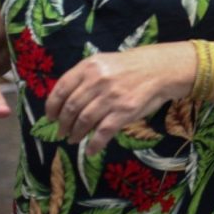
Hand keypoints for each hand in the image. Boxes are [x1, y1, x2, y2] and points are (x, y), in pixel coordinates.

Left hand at [45, 44, 192, 155]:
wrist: (163, 69)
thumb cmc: (132, 66)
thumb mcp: (105, 62)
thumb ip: (86, 77)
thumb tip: (66, 100)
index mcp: (89, 66)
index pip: (61, 89)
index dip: (52, 106)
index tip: (50, 117)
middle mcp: (98, 80)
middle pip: (71, 108)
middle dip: (63, 124)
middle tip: (62, 132)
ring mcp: (111, 96)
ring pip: (84, 121)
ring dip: (76, 134)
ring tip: (74, 139)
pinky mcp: (124, 111)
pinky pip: (103, 132)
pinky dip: (94, 144)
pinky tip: (91, 150)